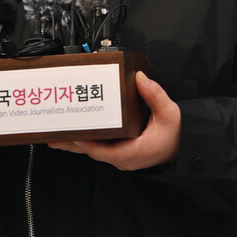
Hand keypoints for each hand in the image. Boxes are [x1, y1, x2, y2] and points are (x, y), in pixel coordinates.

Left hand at [49, 71, 179, 169]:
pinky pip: (99, 149)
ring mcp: (120, 158)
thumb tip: (140, 78)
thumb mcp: (169, 114)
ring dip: (75, 143)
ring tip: (56, 137)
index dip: (85, 143)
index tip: (73, 133)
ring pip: (93, 151)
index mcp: (131, 152)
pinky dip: (86, 142)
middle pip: (92, 151)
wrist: (182, 149)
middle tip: (54, 136)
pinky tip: (75, 136)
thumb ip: (155, 95)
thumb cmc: (175, 135)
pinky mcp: (120, 153)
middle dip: (72, 143)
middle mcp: (122, 159)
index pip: (102, 150)